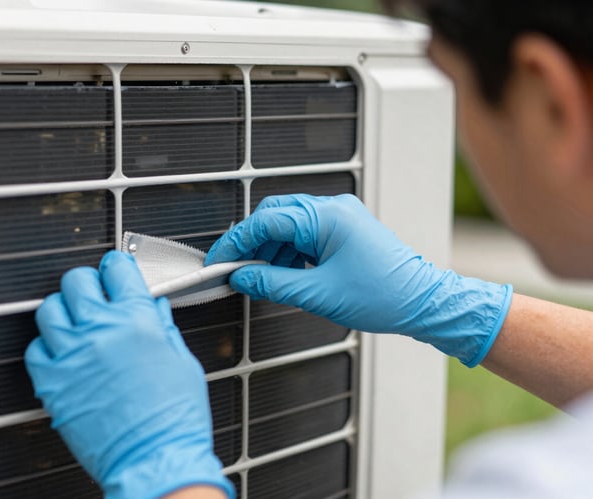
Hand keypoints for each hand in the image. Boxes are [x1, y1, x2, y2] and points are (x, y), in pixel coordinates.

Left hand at [25, 251, 233, 498]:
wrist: (154, 460)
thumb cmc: (174, 419)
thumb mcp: (183, 363)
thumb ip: (164, 329)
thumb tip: (155, 310)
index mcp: (137, 321)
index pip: (116, 269)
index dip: (116, 266)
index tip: (114, 271)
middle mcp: (101, 331)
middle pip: (76, 281)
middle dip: (87, 285)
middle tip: (94, 297)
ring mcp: (72, 355)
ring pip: (49, 310)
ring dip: (63, 313)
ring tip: (75, 325)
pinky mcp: (53, 383)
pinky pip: (35, 350)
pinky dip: (47, 348)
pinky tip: (63, 355)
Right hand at [205, 194, 512, 366]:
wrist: (423, 303)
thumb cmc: (383, 296)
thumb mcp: (317, 294)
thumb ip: (272, 284)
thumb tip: (241, 279)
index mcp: (327, 216)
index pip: (266, 221)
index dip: (236, 242)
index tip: (220, 261)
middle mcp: (333, 208)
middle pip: (275, 216)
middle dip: (252, 243)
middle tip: (237, 270)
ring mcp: (340, 217)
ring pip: (289, 225)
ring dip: (271, 250)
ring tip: (263, 278)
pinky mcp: (345, 229)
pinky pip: (306, 233)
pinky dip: (290, 251)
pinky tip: (285, 273)